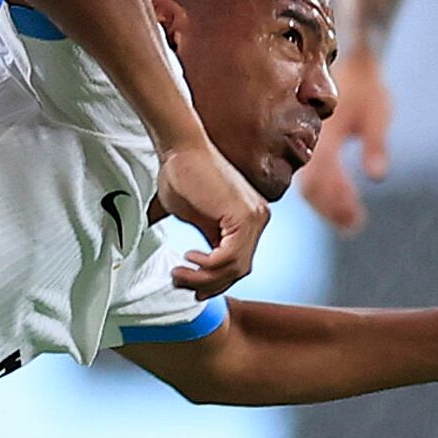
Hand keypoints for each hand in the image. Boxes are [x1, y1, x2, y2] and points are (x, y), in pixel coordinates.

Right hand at [154, 135, 268, 297]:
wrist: (180, 149)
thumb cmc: (182, 176)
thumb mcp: (197, 218)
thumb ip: (208, 240)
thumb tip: (201, 266)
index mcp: (251, 219)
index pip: (239, 263)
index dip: (216, 282)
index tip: (192, 288)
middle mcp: (259, 219)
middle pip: (240, 270)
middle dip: (209, 284)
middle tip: (180, 282)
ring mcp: (255, 217)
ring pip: (235, 268)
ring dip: (203, 278)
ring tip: (178, 272)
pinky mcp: (245, 216)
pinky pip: (230, 257)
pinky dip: (208, 266)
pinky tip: (190, 258)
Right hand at [296, 40, 392, 231]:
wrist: (352, 62)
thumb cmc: (366, 87)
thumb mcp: (378, 114)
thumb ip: (376, 145)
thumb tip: (378, 176)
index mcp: (323, 135)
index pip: (322, 178)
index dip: (336, 202)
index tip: (356, 217)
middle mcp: (309, 142)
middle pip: (311, 188)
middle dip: (331, 209)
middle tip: (354, 224)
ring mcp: (307, 144)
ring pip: (308, 185)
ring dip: (328, 205)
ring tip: (350, 220)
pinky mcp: (311, 145)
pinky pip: (311, 175)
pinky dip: (326, 192)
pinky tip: (343, 201)